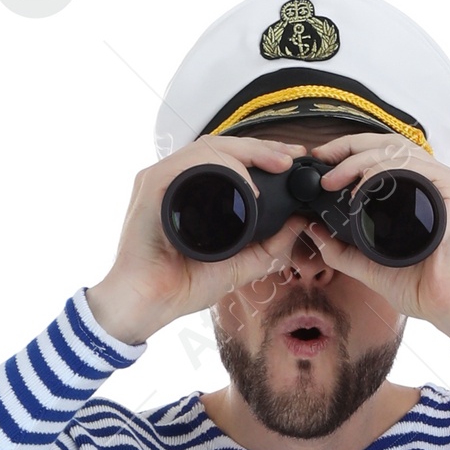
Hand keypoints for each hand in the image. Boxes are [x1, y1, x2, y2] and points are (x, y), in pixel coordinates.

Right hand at [86, 135, 317, 345]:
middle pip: (221, 145)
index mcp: (192, 191)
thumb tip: (298, 223)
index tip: (291, 161)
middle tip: (290, 157)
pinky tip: (245, 185)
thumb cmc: (182, 285)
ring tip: (274, 166)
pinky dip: (221, 167)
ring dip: (246, 153)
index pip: (229, 159)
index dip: (262, 155)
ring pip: (208, 147)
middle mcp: (176, 179)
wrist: (150, 303)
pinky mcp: (152, 185)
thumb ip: (269, 246)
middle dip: (261, 148)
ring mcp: (162, 179)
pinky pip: (190, 163)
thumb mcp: (239, 265)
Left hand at [300, 132, 449, 348]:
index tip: (322, 162)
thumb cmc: (424, 288)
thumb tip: (314, 231)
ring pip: (398, 150)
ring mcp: (446, 183)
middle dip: (349, 147)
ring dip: (361, 158)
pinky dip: (385, 170)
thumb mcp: (372, 267)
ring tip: (335, 178)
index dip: (351, 152)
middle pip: (388, 144)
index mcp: (418, 191)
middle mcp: (433, 181)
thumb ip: (343, 251)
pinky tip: (363, 184)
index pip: (383, 156)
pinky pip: (415, 167)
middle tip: (322, 160)